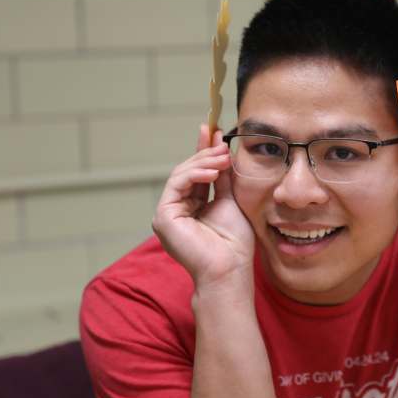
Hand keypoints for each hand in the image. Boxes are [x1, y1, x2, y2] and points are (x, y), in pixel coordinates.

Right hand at [152, 124, 254, 292]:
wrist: (230, 268)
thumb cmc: (233, 243)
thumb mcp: (230, 200)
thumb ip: (222, 176)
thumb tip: (221, 148)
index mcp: (191, 207)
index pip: (196, 173)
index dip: (202, 150)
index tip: (212, 129)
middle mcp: (176, 209)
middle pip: (187, 171)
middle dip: (205, 153)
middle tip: (221, 140)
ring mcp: (167, 214)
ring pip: (180, 174)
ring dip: (203, 161)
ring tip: (222, 157)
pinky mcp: (163, 217)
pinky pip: (177, 184)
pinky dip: (194, 174)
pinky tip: (212, 171)